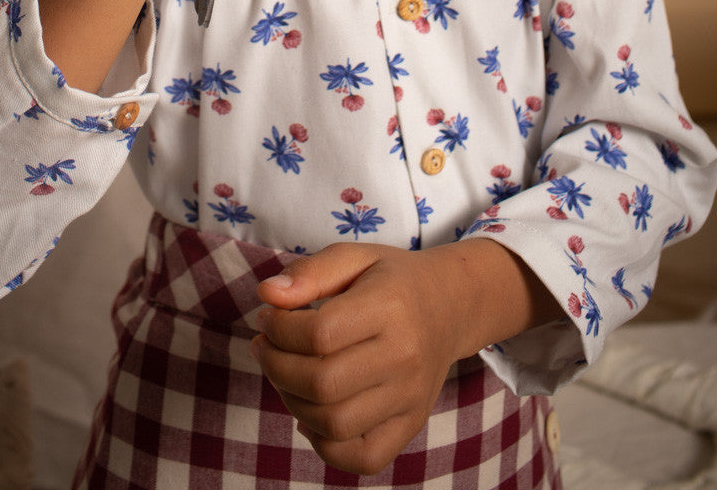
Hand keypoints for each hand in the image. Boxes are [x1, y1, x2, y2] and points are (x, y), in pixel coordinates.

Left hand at [250, 238, 553, 476]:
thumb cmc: (392, 280)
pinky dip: (326, 445)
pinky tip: (312, 413)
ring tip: (285, 375)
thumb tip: (266, 296)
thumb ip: (309, 272)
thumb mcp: (354, 257)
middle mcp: (404, 357)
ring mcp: (410, 398)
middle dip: (276, 366)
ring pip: (334, 424)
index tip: (268, 318)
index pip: (319, 333)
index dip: (279, 329)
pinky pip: (361, 458)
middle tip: (266, 347)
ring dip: (292, 402)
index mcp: (390, 307)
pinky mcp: (411, 426)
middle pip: (322, 383)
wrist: (450, 307)